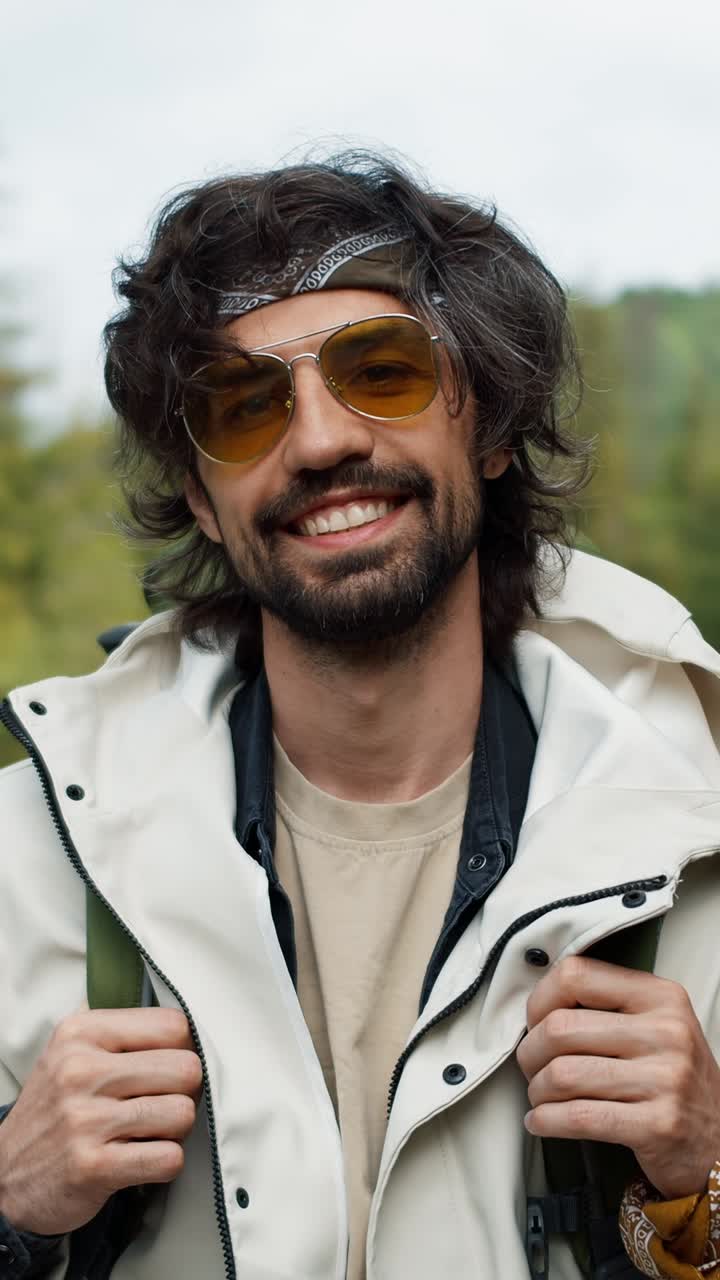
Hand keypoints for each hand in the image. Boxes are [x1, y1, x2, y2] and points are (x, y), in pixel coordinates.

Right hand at [0, 1008, 201, 1234]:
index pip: (173, 1025)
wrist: (6, 1176)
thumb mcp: (72, 1050)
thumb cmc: (56, 1108)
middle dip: (185, 1091)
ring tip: (150, 1131)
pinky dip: (166, 1162)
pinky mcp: (93, 1166)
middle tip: (162, 1103)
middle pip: (186, 1069)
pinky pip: (168, 1159)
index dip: (184, 1048)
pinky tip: (144, 1158)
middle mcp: (80, 1070)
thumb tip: (181, 1017)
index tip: (168, 1066)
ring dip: (176, 1130)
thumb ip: (120, 1026)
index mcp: (81, 1032)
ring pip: (182, 1113)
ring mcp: (85, 1120)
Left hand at [516, 956, 719, 1199]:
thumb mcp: (656, 1027)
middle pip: (560, 1027)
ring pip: (562, 1074)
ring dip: (537, 1091)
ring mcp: (665, 1079)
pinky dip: (546, 1121)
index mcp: (661, 997)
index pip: (577, 975)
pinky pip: (579, 1116)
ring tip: (540, 1097)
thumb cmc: (673, 1081)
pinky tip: (541, 1121)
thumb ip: (607, 1007)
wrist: (718, 1144)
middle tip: (531, 1067)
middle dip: (531, 1052)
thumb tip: (537, 1007)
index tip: (533, 1021)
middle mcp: (667, 1032)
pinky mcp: (657, 1125)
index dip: (540, 999)